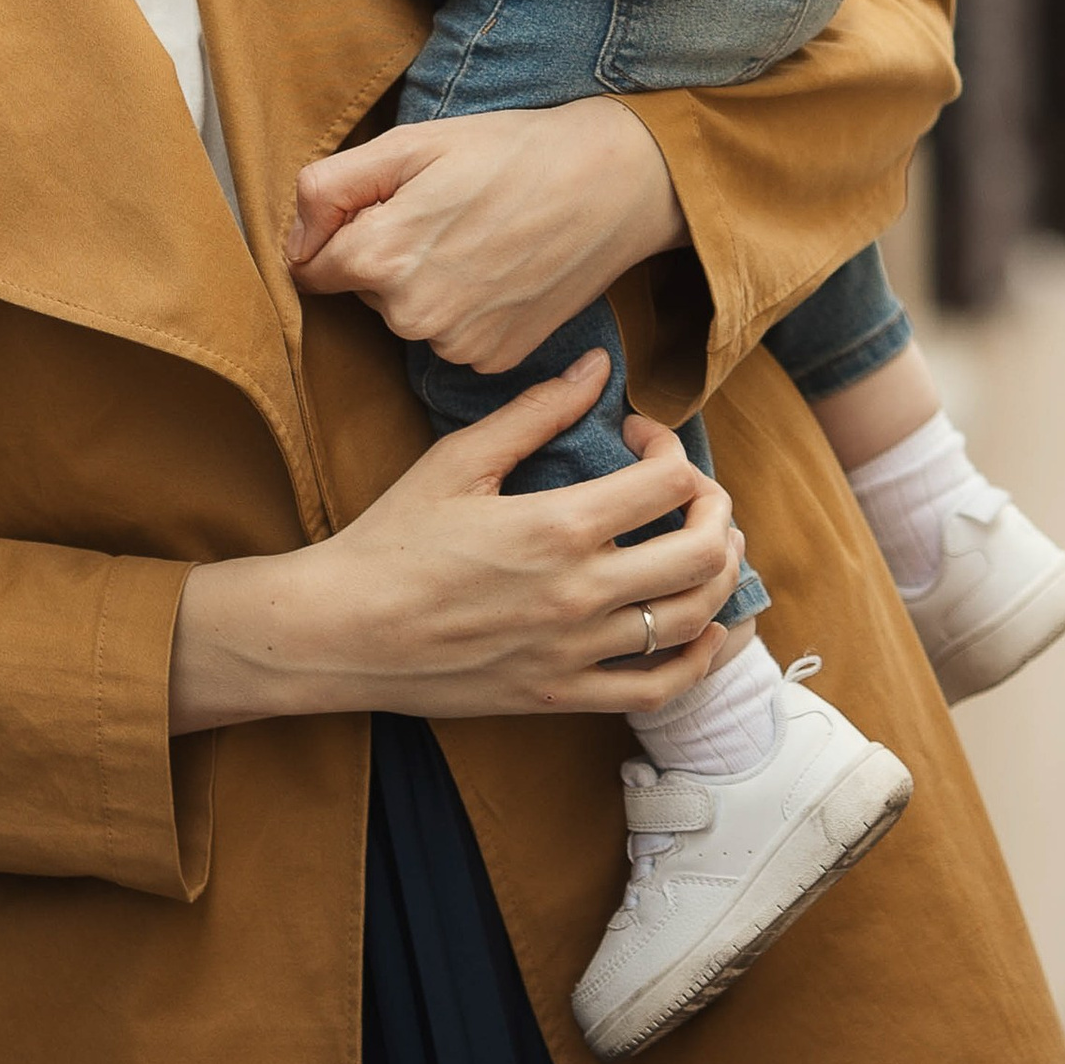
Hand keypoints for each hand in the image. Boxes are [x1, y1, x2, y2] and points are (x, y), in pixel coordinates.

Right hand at [169, 353, 744, 732]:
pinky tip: (705, 630)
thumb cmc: (393, 539)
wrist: (344, 630)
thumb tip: (596, 367)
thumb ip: (535, 412)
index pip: (667, 479)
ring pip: (691, 619)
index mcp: (557, 525)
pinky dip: (698, 659)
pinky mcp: (562, 696)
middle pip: (700, 551)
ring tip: (711, 547)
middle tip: (697, 492)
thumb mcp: (458, 460)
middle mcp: (580, 592)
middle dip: (716, 509)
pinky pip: (658, 688)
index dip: (671, 445)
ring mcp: (575, 652)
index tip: (642, 437)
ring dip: (720, 577)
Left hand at [287, 96, 682, 372]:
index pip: (309, 268)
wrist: (613, 183)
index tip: (383, 205)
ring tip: (480, 234)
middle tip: (446, 210)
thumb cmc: (510, 152)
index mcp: (380, 259)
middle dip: (387, 253)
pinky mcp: (494, 360)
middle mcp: (411, 317)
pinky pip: (450, 335)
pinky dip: (465, 307)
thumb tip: (296, 241)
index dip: (339, 232)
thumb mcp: (409, 143)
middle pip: (363, 290)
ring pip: (408, 313)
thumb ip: (328, 189)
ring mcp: (456, 346)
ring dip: (427, 281)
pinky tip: (502, 268)